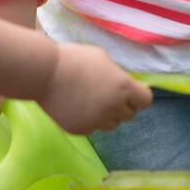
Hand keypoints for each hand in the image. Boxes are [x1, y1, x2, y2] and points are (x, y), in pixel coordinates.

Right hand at [36, 43, 151, 134]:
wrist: (44, 73)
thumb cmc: (74, 59)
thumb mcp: (103, 59)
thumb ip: (118, 76)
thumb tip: (126, 85)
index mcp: (124, 87)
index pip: (145, 101)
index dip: (138, 96)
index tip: (131, 92)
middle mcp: (114, 107)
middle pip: (130, 114)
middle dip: (123, 105)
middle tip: (107, 95)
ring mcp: (97, 121)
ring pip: (112, 124)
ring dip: (107, 115)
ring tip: (92, 101)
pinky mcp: (80, 130)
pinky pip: (92, 128)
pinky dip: (89, 121)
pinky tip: (77, 107)